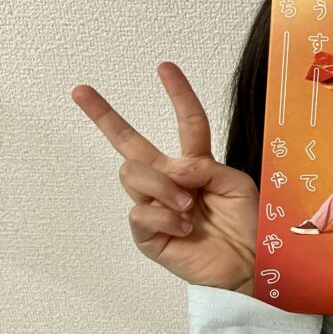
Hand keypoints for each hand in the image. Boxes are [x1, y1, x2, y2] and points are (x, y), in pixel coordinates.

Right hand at [71, 61, 258, 291]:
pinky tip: (183, 227)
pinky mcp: (148, 234)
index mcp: (197, 166)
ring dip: (163, 186)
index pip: (186, 123)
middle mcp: (171, 182)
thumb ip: (205, 166)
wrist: (251, 266)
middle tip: (80, 91)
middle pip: (130, 143)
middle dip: (104, 115)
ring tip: (188, 206)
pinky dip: (165, 215)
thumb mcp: (237, 184)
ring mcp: (156, 206)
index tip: (165, 67)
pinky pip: (140, 210)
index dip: (177, 95)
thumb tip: (172, 167)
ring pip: (134, 173)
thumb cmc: (250, 227)